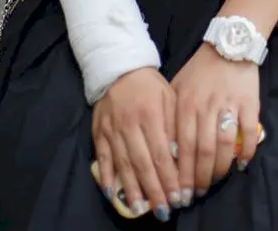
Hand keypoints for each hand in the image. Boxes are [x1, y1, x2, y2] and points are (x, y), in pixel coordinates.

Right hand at [92, 67, 179, 221]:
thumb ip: (173, 124)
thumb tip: (178, 154)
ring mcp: (112, 129)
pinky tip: (111, 193)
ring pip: (122, 164)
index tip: (178, 196)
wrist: (120, 67)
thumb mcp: (169, 97)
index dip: (169, 177)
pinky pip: (102, 157)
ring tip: (139, 208)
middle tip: (163, 210)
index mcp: (150, 115)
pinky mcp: (98, 132)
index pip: (161, 153)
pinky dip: (105, 176)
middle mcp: (129, 124)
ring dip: (131, 189)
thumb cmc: (150, 85)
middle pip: (142, 163)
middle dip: (154, 189)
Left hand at [172, 44, 260, 199]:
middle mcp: (206, 106)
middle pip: (202, 150)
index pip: (182, 146)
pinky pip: (249, 132)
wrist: (228, 45)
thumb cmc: (199, 70)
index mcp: (185, 103)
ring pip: (224, 145)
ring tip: (216, 181)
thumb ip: (170, 114)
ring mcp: (229, 104)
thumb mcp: (177, 87)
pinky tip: (241, 164)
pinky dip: (246, 151)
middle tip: (198, 193)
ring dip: (220, 168)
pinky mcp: (249, 102)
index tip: (180, 192)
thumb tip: (165, 149)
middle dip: (199, 177)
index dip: (181, 173)